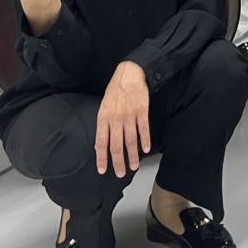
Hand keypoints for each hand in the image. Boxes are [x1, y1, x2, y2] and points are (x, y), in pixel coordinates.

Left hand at [95, 61, 149, 176]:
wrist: (130, 74)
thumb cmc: (115, 90)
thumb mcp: (103, 106)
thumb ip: (103, 125)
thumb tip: (101, 144)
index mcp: (103, 118)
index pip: (101, 143)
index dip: (102, 158)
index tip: (103, 170)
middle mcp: (115, 119)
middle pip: (116, 145)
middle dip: (118, 162)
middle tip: (120, 173)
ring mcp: (129, 115)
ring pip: (130, 140)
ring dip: (132, 155)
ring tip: (134, 166)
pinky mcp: (142, 111)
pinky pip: (143, 129)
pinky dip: (145, 140)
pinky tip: (146, 149)